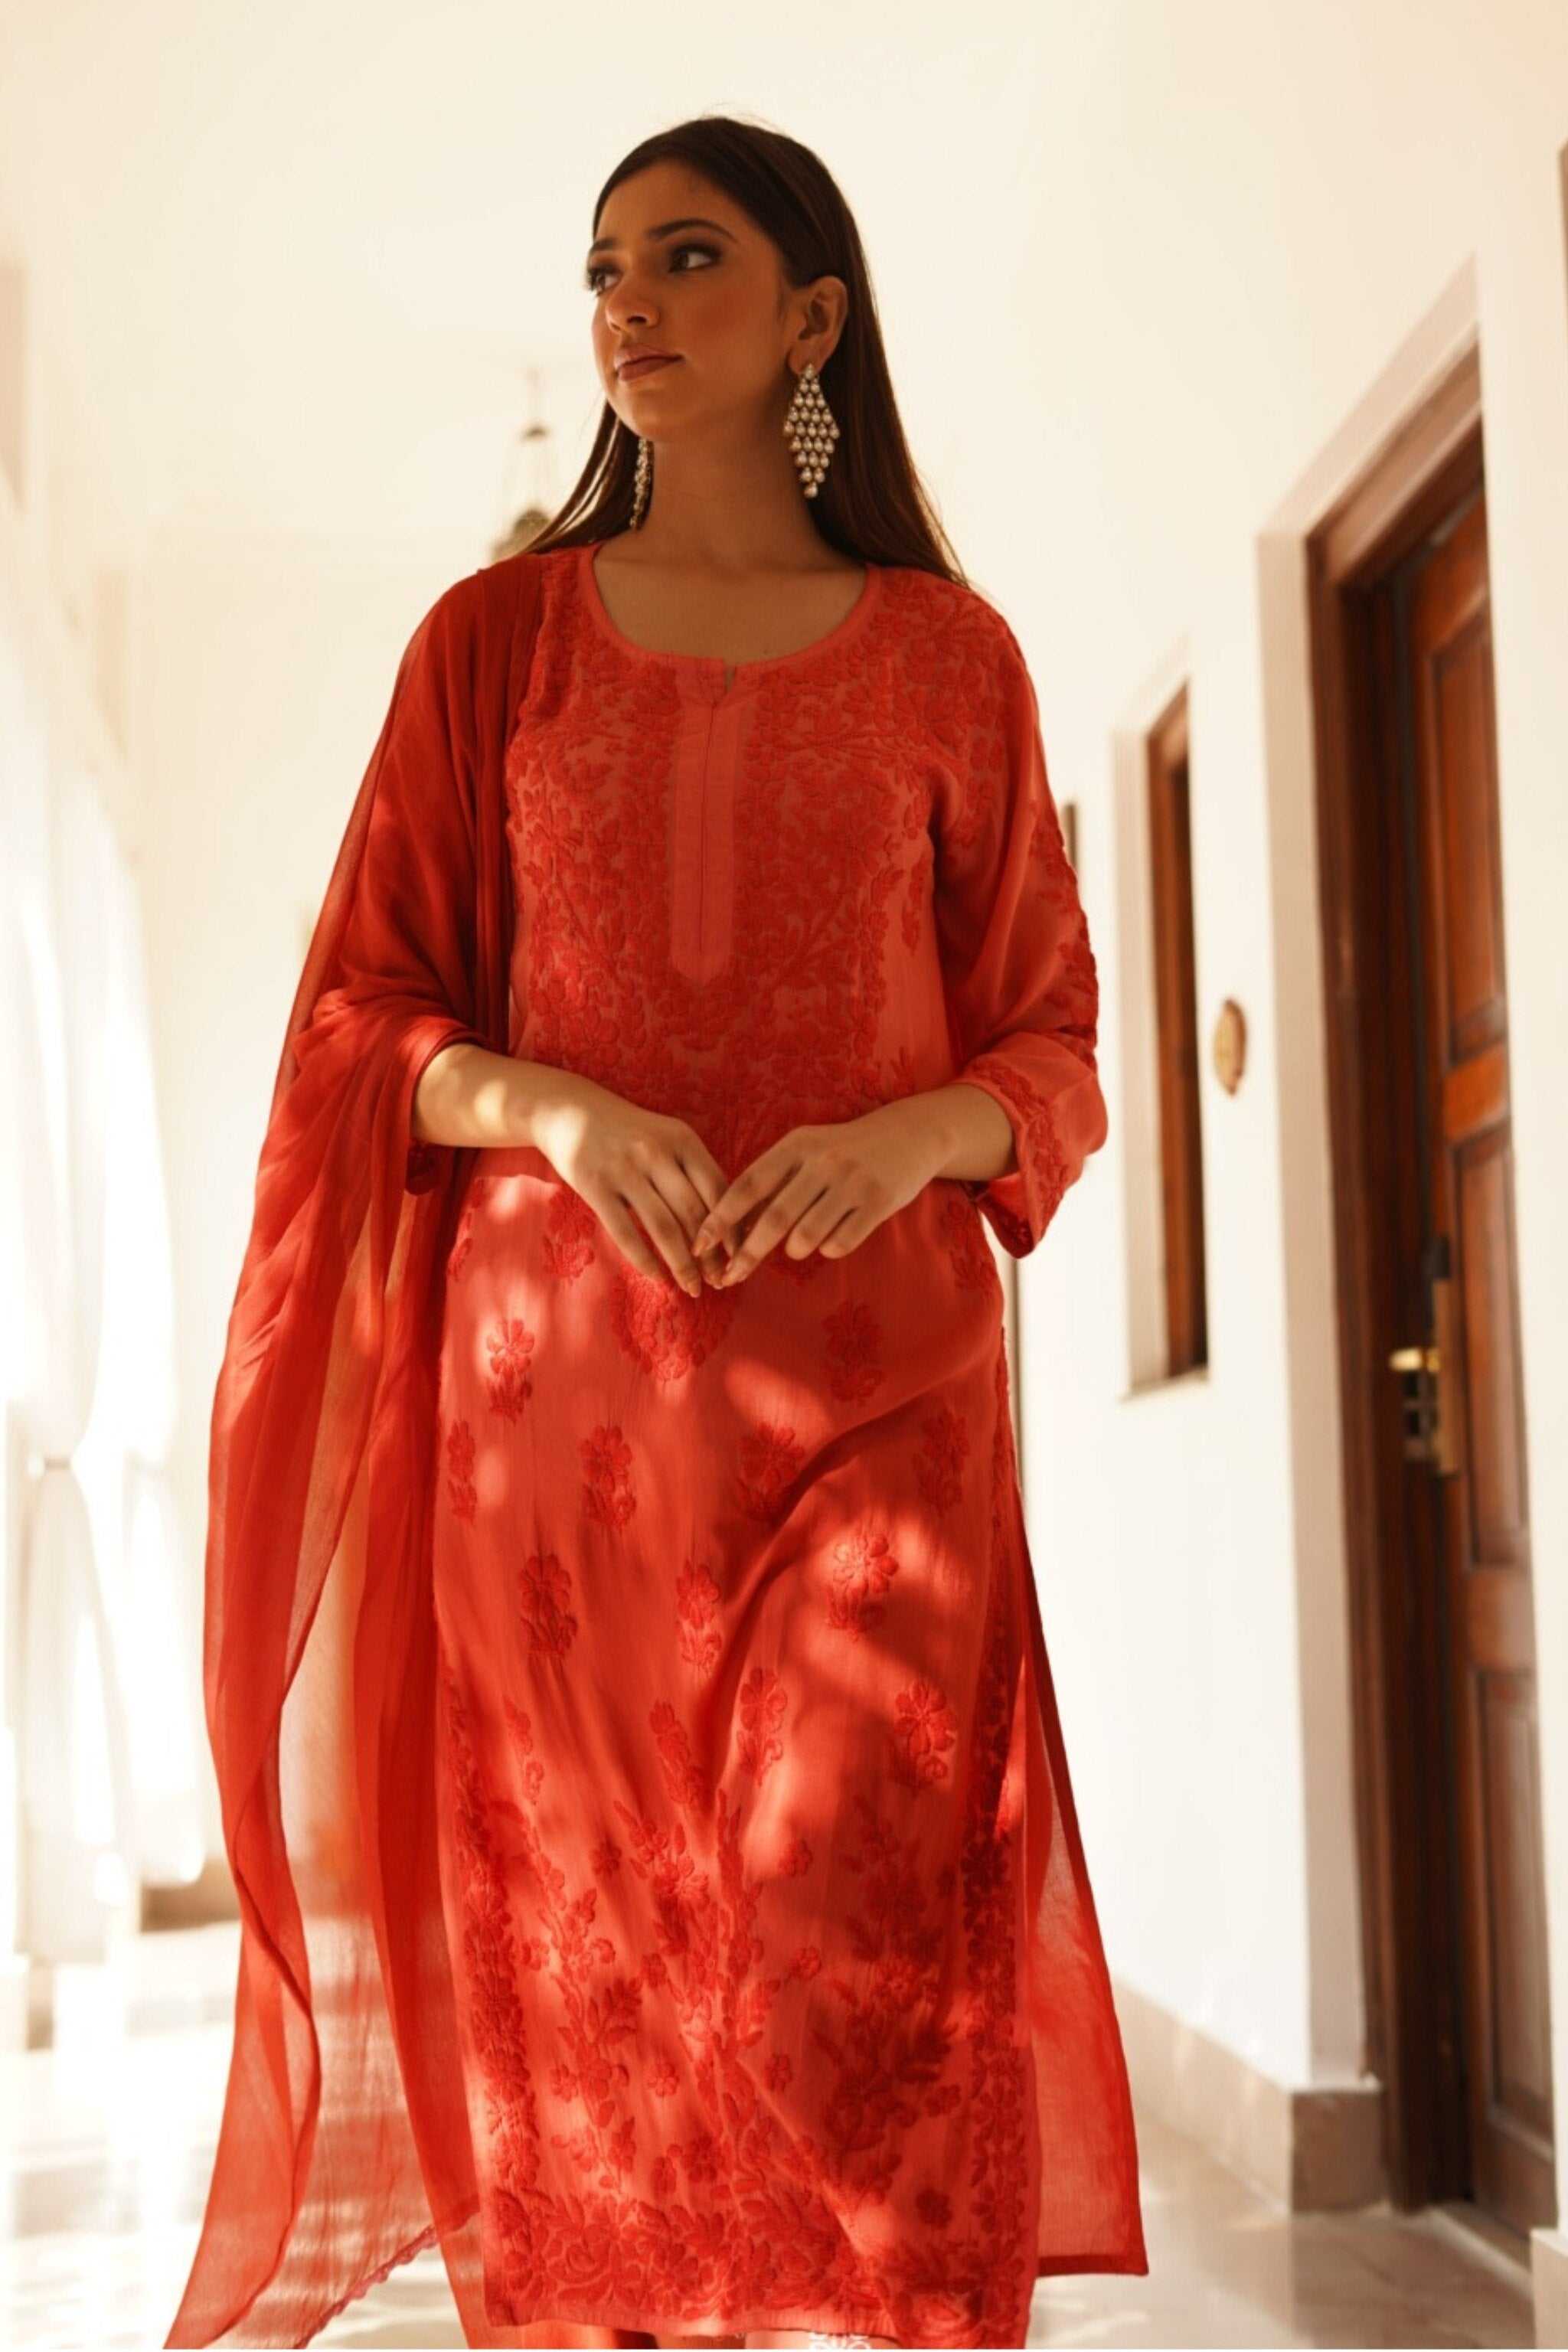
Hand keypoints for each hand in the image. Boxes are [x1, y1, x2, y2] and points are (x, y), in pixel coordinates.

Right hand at [532, 1079, 730, 1297]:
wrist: (568, 1110)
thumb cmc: (629, 1132)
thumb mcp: (667, 1137)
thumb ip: (693, 1171)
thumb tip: (727, 1223)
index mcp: (683, 1139)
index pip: (718, 1190)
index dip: (732, 1228)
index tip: (741, 1256)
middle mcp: (656, 1152)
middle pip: (694, 1213)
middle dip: (712, 1254)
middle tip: (720, 1281)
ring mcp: (624, 1169)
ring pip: (664, 1227)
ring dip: (682, 1264)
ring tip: (693, 1287)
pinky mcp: (595, 1186)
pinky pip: (625, 1231)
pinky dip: (644, 1259)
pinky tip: (657, 1276)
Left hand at [690, 1101, 951, 1285]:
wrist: (909, 1134)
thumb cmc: (843, 1149)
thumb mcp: (806, 1150)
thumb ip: (773, 1180)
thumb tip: (731, 1224)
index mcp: (796, 1145)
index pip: (748, 1185)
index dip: (720, 1218)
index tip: (699, 1245)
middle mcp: (822, 1161)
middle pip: (773, 1219)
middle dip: (747, 1254)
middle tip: (729, 1278)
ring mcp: (852, 1182)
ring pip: (806, 1237)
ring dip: (794, 1250)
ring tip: (797, 1244)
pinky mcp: (877, 1202)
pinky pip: (839, 1244)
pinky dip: (829, 1249)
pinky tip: (834, 1237)